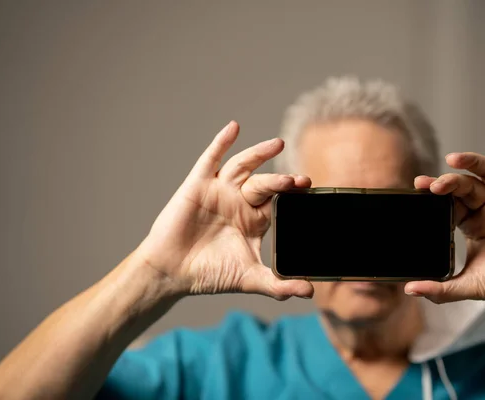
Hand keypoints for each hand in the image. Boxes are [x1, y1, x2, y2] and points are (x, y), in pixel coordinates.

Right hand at [135, 121, 313, 299]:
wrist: (172, 272)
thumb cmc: (210, 274)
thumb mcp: (249, 278)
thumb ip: (279, 285)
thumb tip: (310, 293)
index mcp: (256, 219)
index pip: (281, 202)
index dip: (295, 197)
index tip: (312, 194)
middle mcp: (241, 200)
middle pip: (266, 184)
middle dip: (283, 182)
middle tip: (301, 181)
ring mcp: (221, 190)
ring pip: (244, 166)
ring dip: (260, 153)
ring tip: (277, 144)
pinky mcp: (199, 184)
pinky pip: (212, 158)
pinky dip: (222, 142)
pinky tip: (234, 128)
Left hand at [406, 123, 484, 310]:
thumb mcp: (471, 285)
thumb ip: (441, 289)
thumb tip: (409, 289)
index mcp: (474, 225)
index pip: (449, 203)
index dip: (434, 196)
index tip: (417, 189)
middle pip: (464, 186)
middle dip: (446, 183)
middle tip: (429, 185)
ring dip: (471, 162)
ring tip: (452, 159)